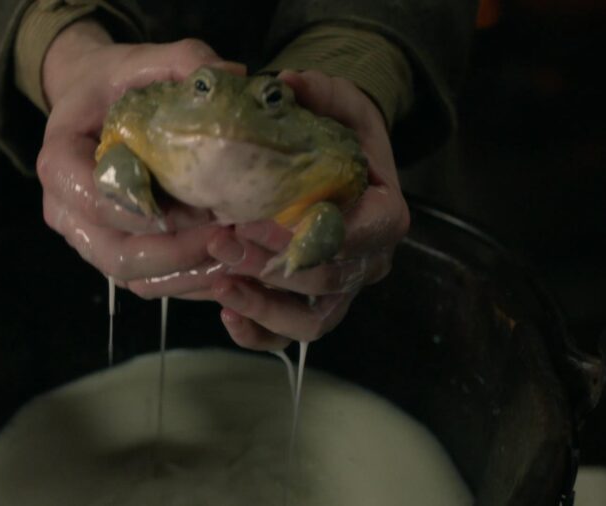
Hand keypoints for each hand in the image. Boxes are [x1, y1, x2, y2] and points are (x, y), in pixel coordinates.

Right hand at [34, 20, 242, 290]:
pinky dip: (189, 282)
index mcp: (59, 161)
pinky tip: (231, 268)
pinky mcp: (113, 252)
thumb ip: (180, 60)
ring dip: (187, 275)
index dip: (143, 211)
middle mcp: (65, 210)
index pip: (92, 198)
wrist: (93, 104)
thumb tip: (232, 74)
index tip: (196, 206)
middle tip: (228, 236)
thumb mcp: (140, 60)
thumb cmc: (114, 84)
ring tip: (238, 256)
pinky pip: (149, 283)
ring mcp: (87, 238)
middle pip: (115, 254)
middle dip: (176, 254)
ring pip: (133, 278)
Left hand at [208, 71, 409, 349]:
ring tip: (219, 283)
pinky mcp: (310, 306)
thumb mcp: (340, 104)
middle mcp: (368, 261)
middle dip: (271, 266)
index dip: (314, 235)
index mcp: (386, 214)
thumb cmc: (340, 137)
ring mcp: (340, 291)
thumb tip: (286, 82)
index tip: (257, 219)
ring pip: (310, 321)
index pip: (366, 234)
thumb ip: (320, 92)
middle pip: (327, 280)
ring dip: (263, 307)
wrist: (335, 169)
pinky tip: (226, 310)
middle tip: (220, 240)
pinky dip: (258, 332)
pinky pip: (288, 337)